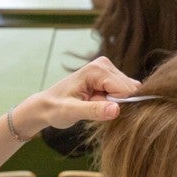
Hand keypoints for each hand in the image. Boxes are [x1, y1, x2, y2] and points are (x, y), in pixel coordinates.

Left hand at [24, 57, 139, 128]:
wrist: (46, 105)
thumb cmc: (55, 108)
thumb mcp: (72, 112)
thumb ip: (94, 110)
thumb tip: (117, 110)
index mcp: (97, 70)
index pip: (126, 90)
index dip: (119, 105)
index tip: (101, 112)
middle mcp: (105, 64)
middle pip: (130, 89)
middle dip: (118, 103)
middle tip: (95, 108)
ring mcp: (107, 69)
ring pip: (129, 91)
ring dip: (116, 103)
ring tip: (94, 105)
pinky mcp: (109, 76)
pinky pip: (123, 92)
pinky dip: (115, 102)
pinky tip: (98, 103)